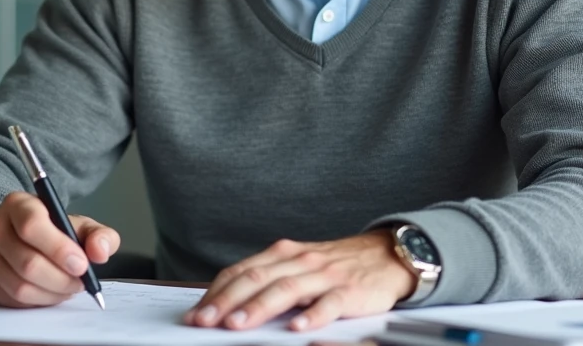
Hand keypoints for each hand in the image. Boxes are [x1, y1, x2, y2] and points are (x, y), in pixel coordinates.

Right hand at [0, 191, 120, 307]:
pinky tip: (49, 292)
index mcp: (18, 204)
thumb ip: (98, 235)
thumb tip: (100, 252)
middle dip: (61, 279)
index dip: (59, 249)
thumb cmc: (50, 229)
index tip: (81, 264)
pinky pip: (11, 300)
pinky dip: (36, 302)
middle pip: (27, 262)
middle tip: (80, 282)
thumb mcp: (78, 224)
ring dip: (51, 294)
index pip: (32, 226)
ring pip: (20, 287)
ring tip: (67, 288)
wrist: (15, 235)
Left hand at [184, 231, 416, 331]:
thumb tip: (228, 305)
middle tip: (206, 321)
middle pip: (257, 279)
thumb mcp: (298, 267)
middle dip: (228, 301)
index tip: (196, 313)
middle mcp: (300, 261)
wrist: (386, 256)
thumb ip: (268, 281)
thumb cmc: (335, 267)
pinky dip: (312, 315)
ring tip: (237, 325)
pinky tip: (297, 328)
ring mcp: (325, 275)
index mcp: (283, 254)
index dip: (217, 293)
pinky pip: (329, 304)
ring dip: (259, 307)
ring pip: (287, 289)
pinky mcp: (350, 291)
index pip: (242, 272)